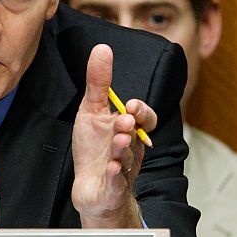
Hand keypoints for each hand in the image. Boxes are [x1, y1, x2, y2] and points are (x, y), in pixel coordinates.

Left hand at [70, 44, 156, 227]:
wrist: (90, 188)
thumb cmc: (93, 148)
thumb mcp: (91, 111)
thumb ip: (98, 83)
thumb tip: (103, 47)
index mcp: (129, 130)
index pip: (146, 119)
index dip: (142, 112)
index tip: (131, 106)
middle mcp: (130, 149)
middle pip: (137, 138)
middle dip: (131, 129)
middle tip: (124, 120)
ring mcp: (123, 170)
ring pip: (127, 159)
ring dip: (122, 149)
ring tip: (118, 141)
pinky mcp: (112, 189)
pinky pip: (117, 183)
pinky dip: (115, 175)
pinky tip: (111, 167)